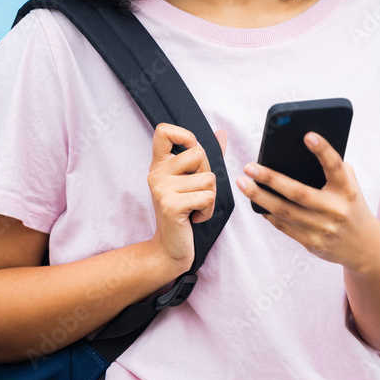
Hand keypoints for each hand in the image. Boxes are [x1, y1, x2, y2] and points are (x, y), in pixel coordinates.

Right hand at [147, 124, 226, 271]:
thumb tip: (222, 133)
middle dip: (207, 174)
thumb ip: (207, 157)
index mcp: (160, 165)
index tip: (190, 150)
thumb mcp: (192, 182)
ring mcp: (162, 189)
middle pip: (199, 153)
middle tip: (195, 194)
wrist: (169, 248)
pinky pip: (208, 197)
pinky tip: (194, 218)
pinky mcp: (171, 206)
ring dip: (210, 197)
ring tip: (195, 208)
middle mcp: (157, 174)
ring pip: (209, 178)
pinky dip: (208, 210)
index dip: (184, 134)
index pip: (163, 131)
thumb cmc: (184, 214)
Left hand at [236, 132, 379, 271]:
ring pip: (285, 211)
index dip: (323, 150)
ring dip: (260, 196)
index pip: (335, 166)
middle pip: (298, 192)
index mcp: (348, 190)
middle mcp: (336, 209)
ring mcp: (324, 229)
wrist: (365, 247)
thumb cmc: (350, 205)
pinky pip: (284, 227)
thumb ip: (331, 169)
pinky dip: (268, 213)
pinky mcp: (313, 244)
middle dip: (270, 178)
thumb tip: (296, 151)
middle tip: (249, 167)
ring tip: (243, 183)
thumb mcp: (350, 185)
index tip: (307, 135)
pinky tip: (255, 202)